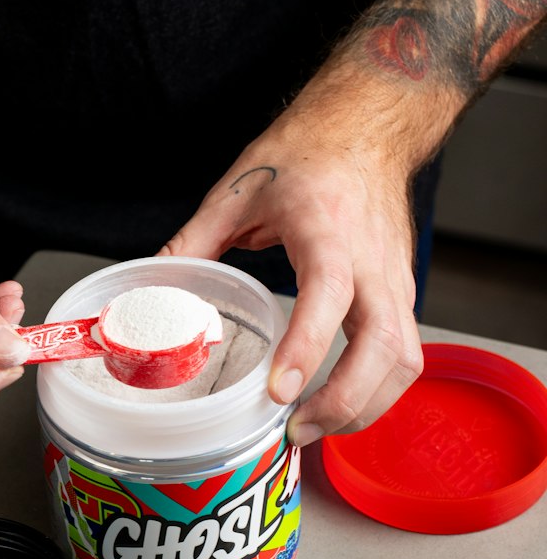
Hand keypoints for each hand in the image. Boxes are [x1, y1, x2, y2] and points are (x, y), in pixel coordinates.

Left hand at [158, 64, 449, 444]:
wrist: (366, 127)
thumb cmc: (308, 152)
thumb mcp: (237, 190)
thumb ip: (193, 241)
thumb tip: (153, 285)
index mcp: (327, 230)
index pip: (327, 296)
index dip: (306, 348)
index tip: (279, 391)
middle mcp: (372, 263)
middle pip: (385, 348)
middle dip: (346, 401)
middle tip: (295, 430)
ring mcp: (396, 281)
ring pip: (405, 361)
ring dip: (367, 406)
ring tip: (313, 429)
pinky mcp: (402, 295)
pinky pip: (403, 356)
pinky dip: (377, 391)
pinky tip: (338, 406)